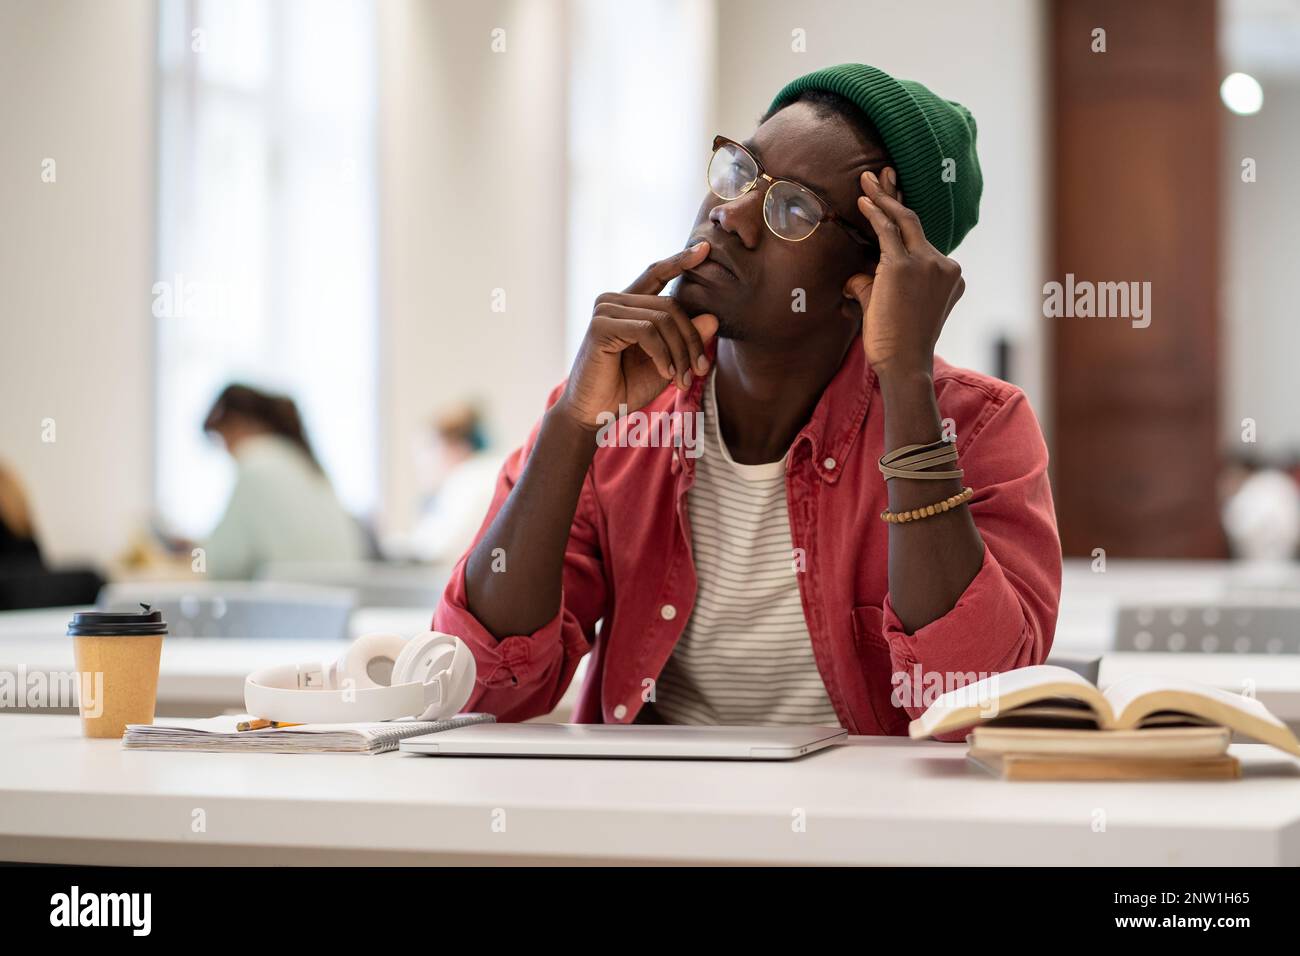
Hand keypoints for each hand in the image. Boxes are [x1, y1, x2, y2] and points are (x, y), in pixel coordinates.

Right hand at [556, 243, 718, 428]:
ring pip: (662, 319)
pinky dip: (662, 354)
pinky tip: (666, 373)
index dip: (680, 260)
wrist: (593, 413)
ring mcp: (605, 310)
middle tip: (699, 370)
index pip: (657, 273)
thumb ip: (686, 340)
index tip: (705, 249)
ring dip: (680, 352)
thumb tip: (713, 318)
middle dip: (692, 340)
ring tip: (682, 380)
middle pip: (671, 305)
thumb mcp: (667, 362)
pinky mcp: (599, 326)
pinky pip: (647, 331)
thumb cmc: (625, 388)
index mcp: (628, 304)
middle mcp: (614, 300)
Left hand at [843, 167, 964, 380]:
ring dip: (883, 197)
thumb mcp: (891, 308)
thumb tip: (855, 276)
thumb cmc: (896, 345)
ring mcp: (928, 263)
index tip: (893, 197)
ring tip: (866, 178)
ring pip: (904, 221)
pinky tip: (863, 201)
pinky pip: (888, 232)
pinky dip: (875, 214)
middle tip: (881, 172)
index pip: (923, 239)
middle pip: (916, 221)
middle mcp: (944, 265)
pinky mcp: (906, 266)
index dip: (905, 216)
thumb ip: (875, 286)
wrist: (904, 364)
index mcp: (949, 275)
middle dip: (895, 195)